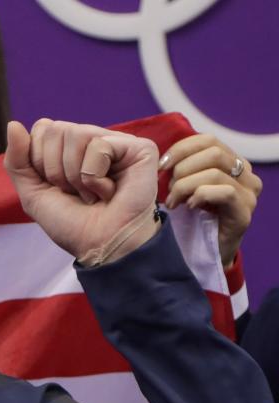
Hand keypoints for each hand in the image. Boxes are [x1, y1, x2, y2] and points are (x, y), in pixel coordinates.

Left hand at [4, 119, 159, 264]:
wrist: (99, 246)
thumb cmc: (72, 224)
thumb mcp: (33, 193)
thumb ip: (17, 160)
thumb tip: (13, 124)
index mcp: (69, 147)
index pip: (42, 128)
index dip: (39, 161)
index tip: (54, 187)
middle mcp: (93, 139)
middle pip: (56, 129)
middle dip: (55, 169)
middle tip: (74, 192)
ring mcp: (117, 142)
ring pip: (76, 134)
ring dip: (75, 175)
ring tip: (91, 193)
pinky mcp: (139, 148)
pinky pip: (99, 146)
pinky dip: (95, 177)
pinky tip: (109, 191)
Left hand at [160, 133, 261, 266]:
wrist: (201, 255)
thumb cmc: (189, 219)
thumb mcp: (183, 186)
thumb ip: (181, 168)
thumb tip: (163, 158)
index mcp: (230, 162)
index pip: (207, 140)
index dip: (181, 149)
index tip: (161, 166)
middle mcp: (245, 174)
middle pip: (213, 152)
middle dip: (182, 169)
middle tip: (169, 190)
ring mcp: (249, 193)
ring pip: (215, 171)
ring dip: (186, 186)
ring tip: (174, 203)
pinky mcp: (244, 212)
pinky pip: (225, 192)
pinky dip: (201, 196)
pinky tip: (190, 207)